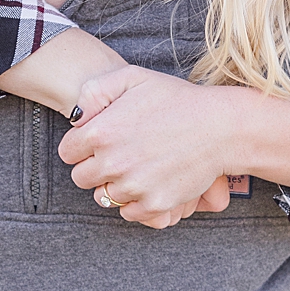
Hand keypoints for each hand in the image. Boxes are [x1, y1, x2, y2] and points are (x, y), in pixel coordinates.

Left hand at [57, 66, 245, 227]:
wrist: (221, 127)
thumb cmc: (177, 99)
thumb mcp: (133, 77)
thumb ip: (95, 91)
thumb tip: (76, 116)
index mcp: (101, 133)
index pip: (67, 153)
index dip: (81, 147)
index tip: (97, 142)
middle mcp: (112, 163)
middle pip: (81, 178)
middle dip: (95, 167)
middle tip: (118, 155)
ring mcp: (133, 187)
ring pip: (104, 197)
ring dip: (115, 185)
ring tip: (136, 167)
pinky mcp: (154, 204)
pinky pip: (129, 212)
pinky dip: (136, 202)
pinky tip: (148, 182)